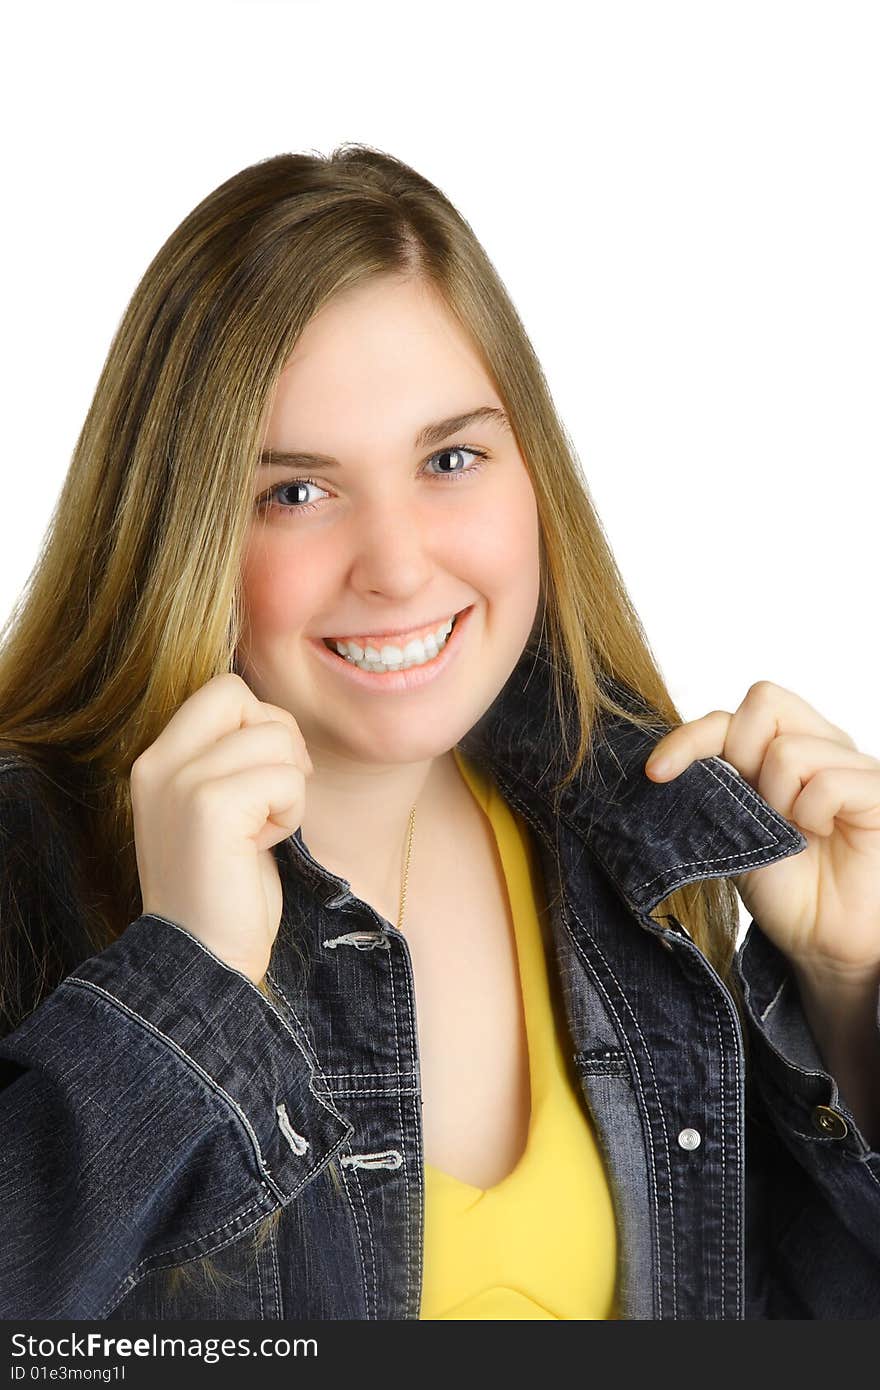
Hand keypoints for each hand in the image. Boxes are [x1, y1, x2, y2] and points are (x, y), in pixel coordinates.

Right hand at [130, 672, 312, 985]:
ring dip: (290, 787)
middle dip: (279, 741)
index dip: (261, 724)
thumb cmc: (225, 889)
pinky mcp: (210, 806)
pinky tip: (264, 846)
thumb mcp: (216, 808)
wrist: (204, 960)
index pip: (222, 691)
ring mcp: (181, 782)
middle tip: (273, 799)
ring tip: (262, 832)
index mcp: (157, 760)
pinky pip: (286, 778)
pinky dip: (292, 813)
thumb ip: (230, 759)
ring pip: (275, 738)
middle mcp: (159, 763)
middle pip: (242, 696)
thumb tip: (278, 723)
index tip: (264, 779)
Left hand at [644, 680, 879, 983]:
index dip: (689, 737)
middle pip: (763, 702)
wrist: (824, 941)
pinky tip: (820, 834)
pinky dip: (812, 814)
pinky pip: (828, 781)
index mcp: (780, 748)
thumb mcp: (733, 830)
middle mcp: (818, 744)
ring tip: (794, 832)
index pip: (730, 713)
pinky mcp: (878, 789)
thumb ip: (714, 787)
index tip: (656, 774)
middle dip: (741, 757)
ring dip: (777, 801)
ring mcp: (851, 763)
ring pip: (789, 750)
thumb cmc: (784, 887)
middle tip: (755, 809)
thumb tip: (667, 762)